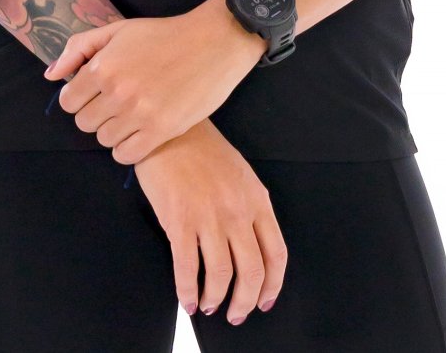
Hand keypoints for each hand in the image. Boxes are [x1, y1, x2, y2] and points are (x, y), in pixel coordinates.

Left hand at [43, 0, 265, 163]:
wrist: (214, 42)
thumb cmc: (164, 35)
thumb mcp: (118, 30)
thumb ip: (79, 49)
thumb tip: (51, 76)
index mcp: (103, 67)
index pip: (68, 101)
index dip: (79, 98)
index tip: (95, 93)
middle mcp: (117, 92)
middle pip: (84, 123)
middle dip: (96, 113)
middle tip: (115, 103)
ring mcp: (140, 114)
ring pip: (104, 140)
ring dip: (114, 130)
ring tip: (131, 115)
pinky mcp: (162, 131)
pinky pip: (126, 155)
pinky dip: (128, 148)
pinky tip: (139, 132)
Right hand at [132, 120, 287, 324]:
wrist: (169, 130)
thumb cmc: (203, 151)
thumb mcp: (240, 175)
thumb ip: (250, 208)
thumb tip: (251, 246)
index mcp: (257, 200)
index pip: (276, 254)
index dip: (272, 285)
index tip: (265, 301)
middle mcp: (237, 212)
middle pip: (251, 271)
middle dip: (245, 301)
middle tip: (236, 314)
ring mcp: (208, 217)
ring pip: (220, 274)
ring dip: (215, 298)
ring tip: (209, 306)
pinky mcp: (179, 220)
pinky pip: (186, 267)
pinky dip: (188, 290)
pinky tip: (187, 300)